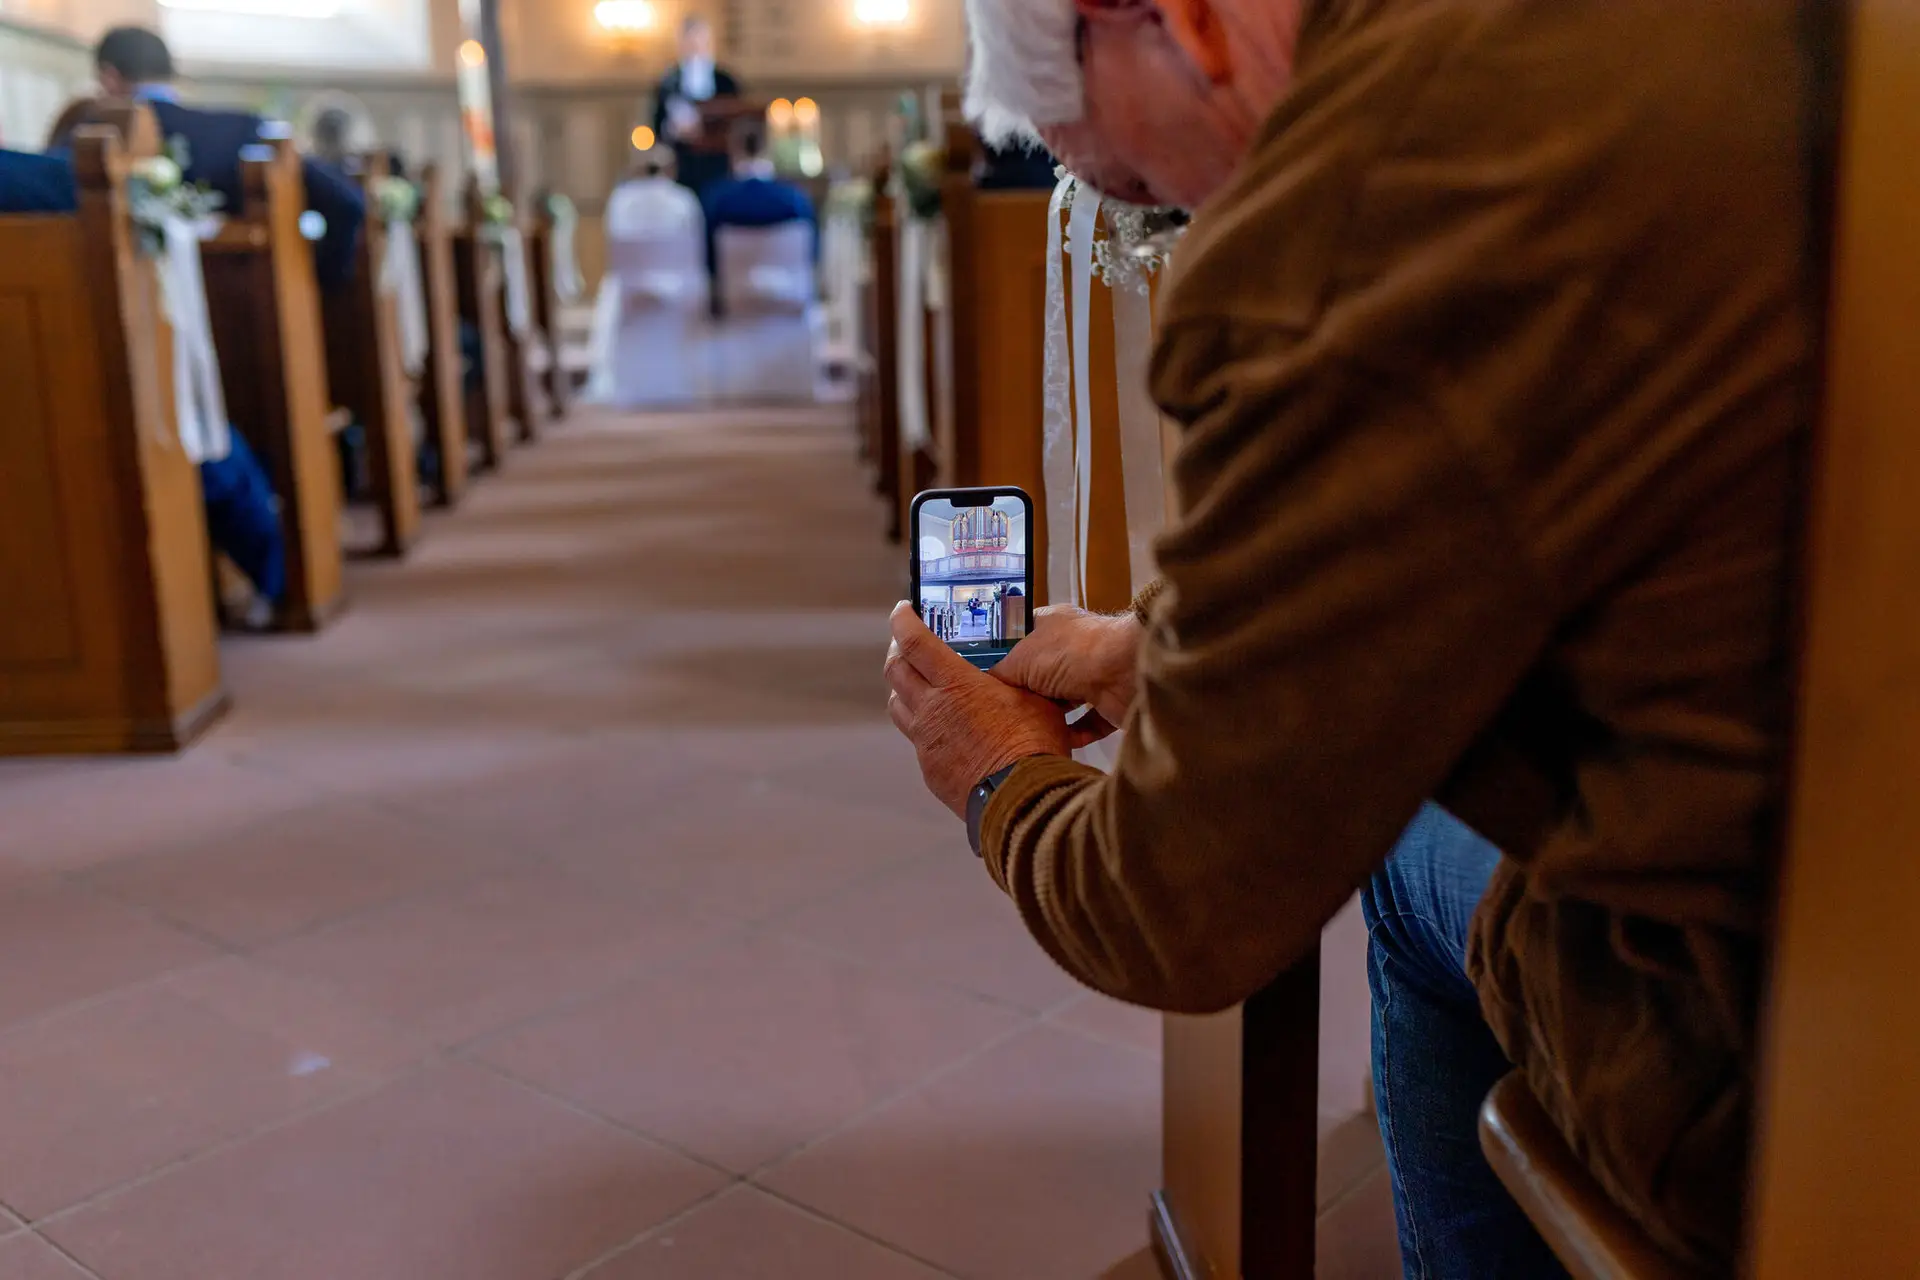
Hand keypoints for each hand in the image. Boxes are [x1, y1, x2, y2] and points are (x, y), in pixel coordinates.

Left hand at [885, 603, 1096, 816]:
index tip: (902, 611)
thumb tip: (1018, 668)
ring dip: (903, 690)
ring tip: (918, 685)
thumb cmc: (1033, 745)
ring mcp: (926, 742)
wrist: (1023, 799)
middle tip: (907, 645)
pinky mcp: (930, 769)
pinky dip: (923, 727)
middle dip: (897, 652)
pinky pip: (917, 740)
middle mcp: (932, 710)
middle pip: (895, 671)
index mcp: (955, 684)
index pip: (914, 642)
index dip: (903, 622)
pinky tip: (942, 728)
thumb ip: (1014, 679)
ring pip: (897, 706)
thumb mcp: (1033, 697)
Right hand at [992, 605, 1141, 740]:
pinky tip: (1059, 741)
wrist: (1125, 669)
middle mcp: (1074, 647)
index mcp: (1052, 624)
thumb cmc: (1069, 653)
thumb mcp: (1020, 658)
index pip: (1023, 637)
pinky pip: (1090, 722)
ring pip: (1066, 700)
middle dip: (1028, 694)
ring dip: (1051, 716)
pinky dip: (1076, 733)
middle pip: (1042, 674)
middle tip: (1005, 714)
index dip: (1006, 655)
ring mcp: (1095, 674)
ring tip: (1029, 731)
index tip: (990, 679)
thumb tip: (990, 687)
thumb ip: (1001, 673)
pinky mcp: (1112, 702)